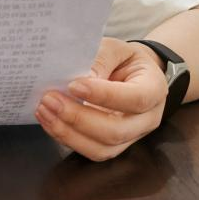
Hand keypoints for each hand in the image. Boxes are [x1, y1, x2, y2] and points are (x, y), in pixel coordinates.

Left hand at [35, 37, 168, 161]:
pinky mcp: (114, 145)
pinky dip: (67, 138)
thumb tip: (79, 80)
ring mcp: (132, 136)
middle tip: (50, 99)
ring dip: (68, 133)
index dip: (103, 95)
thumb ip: (99, 60)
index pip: (134, 98)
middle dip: (78, 118)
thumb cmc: (123, 59)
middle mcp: (147, 118)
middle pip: (116, 131)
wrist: (131, 73)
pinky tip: (50, 121)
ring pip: (102, 148)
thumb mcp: (114, 48)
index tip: (73, 85)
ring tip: (45, 111)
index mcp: (154, 88)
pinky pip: (92, 151)